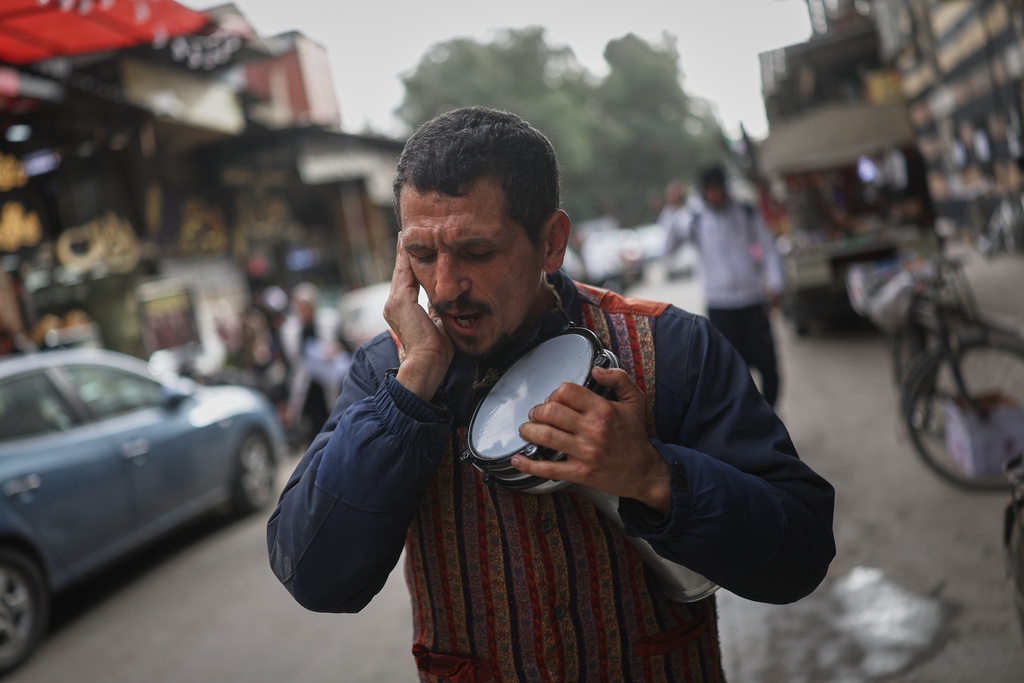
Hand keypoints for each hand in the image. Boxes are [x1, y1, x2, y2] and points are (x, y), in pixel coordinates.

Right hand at [383, 234, 453, 399]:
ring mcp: (394, 302)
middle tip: (407, 235)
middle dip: (405, 253)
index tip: (415, 249)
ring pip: (402, 271)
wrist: (426, 364)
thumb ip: (434, 307)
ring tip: (407, 235)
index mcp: (401, 310)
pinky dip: (408, 258)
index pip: (407, 281)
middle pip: (401, 272)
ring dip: (405, 252)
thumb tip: (442, 296)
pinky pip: (406, 274)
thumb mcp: (436, 322)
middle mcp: (393, 304)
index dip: (410, 264)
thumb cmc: (436, 350)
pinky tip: (410, 244)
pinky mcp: (401, 302)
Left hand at [514, 366, 671, 513]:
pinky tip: (518, 460)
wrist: (645, 472)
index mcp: (603, 410)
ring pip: (546, 437)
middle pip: (551, 413)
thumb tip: (595, 369)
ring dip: (529, 431)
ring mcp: (585, 453)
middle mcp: (593, 430)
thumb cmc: (636, 437)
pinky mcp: (580, 473)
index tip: (554, 399)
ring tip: (526, 430)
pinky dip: (529, 464)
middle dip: (537, 411)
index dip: (555, 393)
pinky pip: (548, 469)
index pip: (566, 392)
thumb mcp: (635, 401)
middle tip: (536, 414)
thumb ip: (618, 378)